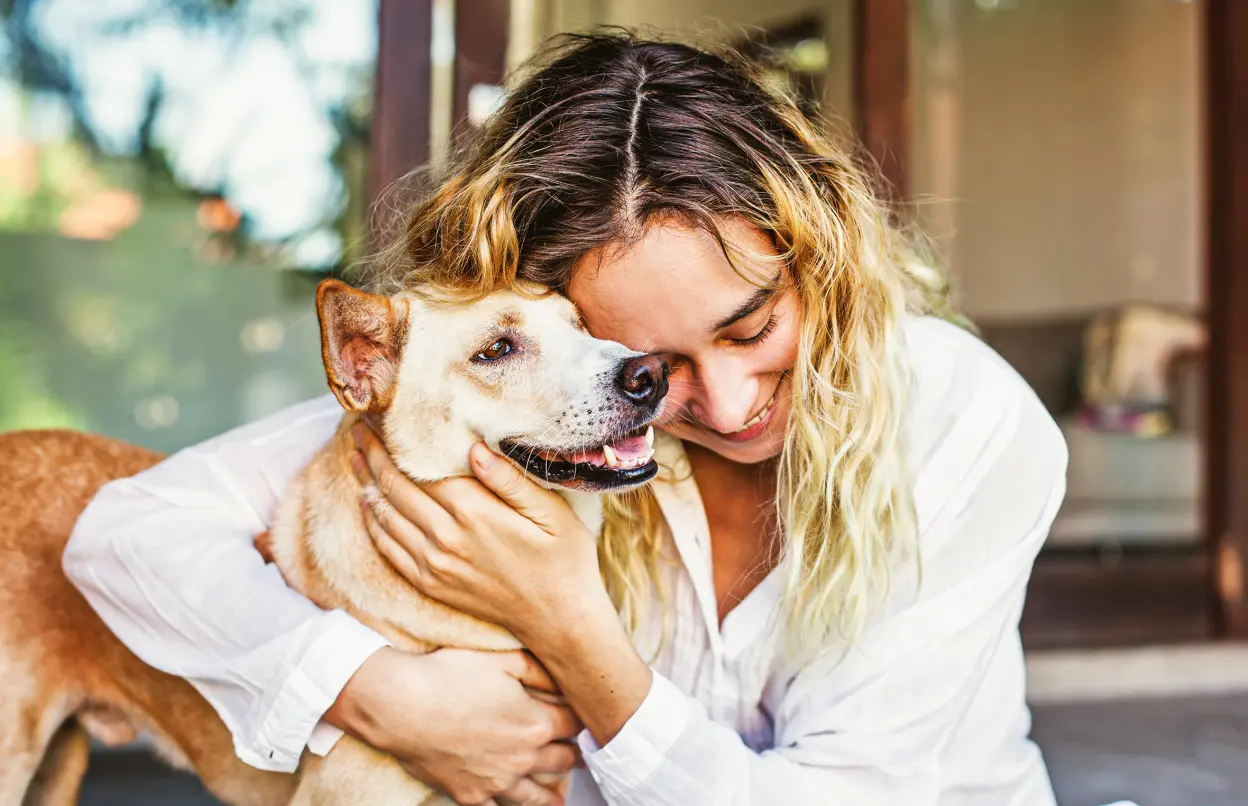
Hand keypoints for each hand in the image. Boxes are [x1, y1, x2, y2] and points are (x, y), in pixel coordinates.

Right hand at [326, 647, 580, 805]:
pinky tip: (518, 804)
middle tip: (576, 749)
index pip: (575, 724)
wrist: (402, 706)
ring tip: (560, 794)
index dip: (580, 717)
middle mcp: (523, 758)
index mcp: (536, 722)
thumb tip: (564, 679)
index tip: (580, 715)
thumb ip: (539, 670)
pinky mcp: (471, 796)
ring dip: (553, 792)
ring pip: (539, 796)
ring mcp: (498, 782)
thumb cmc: (449, 676)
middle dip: (573, 752)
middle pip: (564, 760)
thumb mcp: (502, 660)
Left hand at [349, 422, 607, 644]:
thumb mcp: (552, 513)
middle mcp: (446, 539)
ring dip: (366, 484)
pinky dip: (373, 523)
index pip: (419, 469)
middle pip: (395, 488)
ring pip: (385, 517)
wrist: (559, 620)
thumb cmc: (564, 560)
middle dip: (372, 455)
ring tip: (355, 457)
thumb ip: (510, 480)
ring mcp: (434, 565)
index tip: (379, 418)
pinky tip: (369, 504)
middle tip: (358, 429)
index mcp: (475, 513)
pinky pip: (389, 549)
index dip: (394, 443)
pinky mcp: (431, 584)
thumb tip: (474, 447)